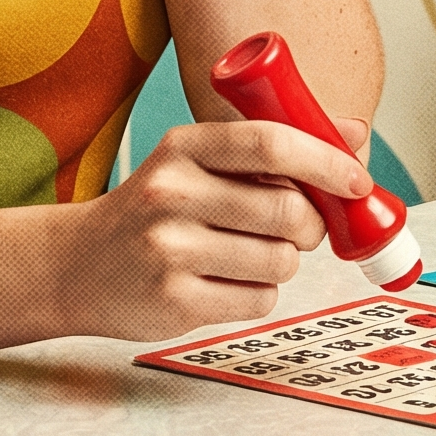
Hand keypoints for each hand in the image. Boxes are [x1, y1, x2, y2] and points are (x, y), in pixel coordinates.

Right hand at [58, 117, 373, 340]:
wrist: (79, 264)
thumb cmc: (154, 208)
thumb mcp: (199, 161)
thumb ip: (272, 146)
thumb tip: (355, 135)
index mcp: (183, 146)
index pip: (270, 142)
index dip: (326, 161)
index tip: (356, 180)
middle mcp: (172, 191)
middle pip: (288, 210)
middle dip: (310, 225)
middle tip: (299, 228)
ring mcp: (170, 248)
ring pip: (280, 260)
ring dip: (282, 262)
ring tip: (248, 254)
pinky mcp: (175, 300)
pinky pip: (259, 300)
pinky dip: (258, 293)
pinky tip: (224, 281)